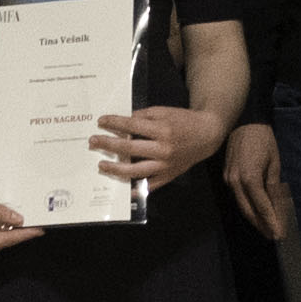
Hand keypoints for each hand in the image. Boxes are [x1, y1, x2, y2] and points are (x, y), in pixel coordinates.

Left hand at [94, 103, 222, 188]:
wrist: (207, 135)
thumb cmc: (183, 121)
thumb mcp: (164, 112)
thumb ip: (143, 117)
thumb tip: (122, 122)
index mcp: (162, 130)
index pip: (131, 127)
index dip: (114, 123)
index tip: (100, 122)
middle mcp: (162, 150)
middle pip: (129, 149)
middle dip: (108, 145)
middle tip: (93, 142)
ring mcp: (165, 166)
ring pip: (135, 171)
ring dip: (115, 169)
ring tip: (101, 166)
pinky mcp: (168, 176)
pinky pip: (149, 185)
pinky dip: (135, 189)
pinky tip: (122, 188)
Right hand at [225, 118, 293, 238]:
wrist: (244, 122)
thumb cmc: (264, 141)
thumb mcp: (274, 163)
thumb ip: (273, 186)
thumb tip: (276, 206)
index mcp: (250, 179)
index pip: (262, 207)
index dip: (271, 222)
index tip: (279, 234)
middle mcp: (235, 183)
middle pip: (248, 211)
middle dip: (261, 225)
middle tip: (273, 235)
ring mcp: (228, 180)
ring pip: (241, 206)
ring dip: (254, 218)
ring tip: (266, 228)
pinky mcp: (226, 177)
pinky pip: (237, 197)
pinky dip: (247, 206)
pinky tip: (256, 212)